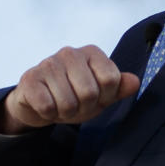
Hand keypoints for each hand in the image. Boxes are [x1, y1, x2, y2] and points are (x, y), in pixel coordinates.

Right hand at [0, 45, 139, 133]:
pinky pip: (47, 106)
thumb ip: (119, 87)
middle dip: (84, 108)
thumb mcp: (102, 94)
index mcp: (92, 52)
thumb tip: (135, 82)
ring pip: (67, 103)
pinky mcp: (29, 78)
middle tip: (76, 104)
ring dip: (65, 113)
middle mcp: (70, 53)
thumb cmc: (75, 96)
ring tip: (61, 105)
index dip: (105, 97)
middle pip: (89, 93)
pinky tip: (46, 105)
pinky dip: (49, 113)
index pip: (111, 80)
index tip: (96, 97)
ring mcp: (48, 63)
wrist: (40, 102)